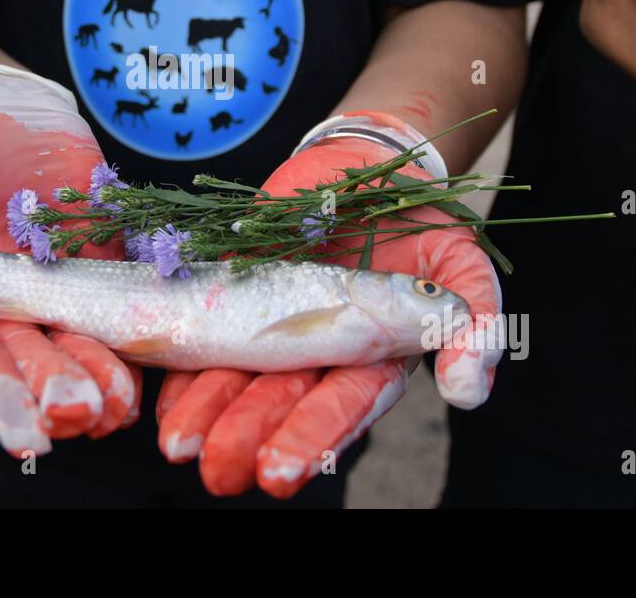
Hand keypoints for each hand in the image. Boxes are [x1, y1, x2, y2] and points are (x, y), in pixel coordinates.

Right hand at [0, 62, 140, 455]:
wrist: (6, 104)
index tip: (23, 428)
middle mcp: (6, 306)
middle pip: (28, 358)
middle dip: (52, 390)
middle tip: (76, 416)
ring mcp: (56, 287)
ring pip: (77, 340)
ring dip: (98, 375)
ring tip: (116, 407)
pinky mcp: (99, 262)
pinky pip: (121, 301)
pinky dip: (135, 332)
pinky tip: (150, 361)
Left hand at [156, 111, 502, 496]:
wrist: (368, 163)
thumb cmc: (423, 222)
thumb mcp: (462, 265)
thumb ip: (473, 325)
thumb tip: (470, 391)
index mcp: (372, 354)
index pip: (341, 404)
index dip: (311, 438)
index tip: (278, 471)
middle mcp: (316, 348)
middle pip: (279, 400)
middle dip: (247, 435)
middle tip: (217, 472)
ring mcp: (271, 319)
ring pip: (235, 374)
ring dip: (207, 412)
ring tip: (180, 446)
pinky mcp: (234, 285)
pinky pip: (204, 328)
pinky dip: (182, 363)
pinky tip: (162, 396)